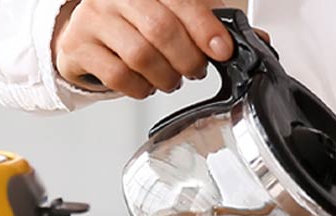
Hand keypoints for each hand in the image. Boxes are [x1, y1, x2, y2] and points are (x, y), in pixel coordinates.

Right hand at [52, 0, 232, 98]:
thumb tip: (256, 41)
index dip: (204, 27)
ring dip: (165, 77)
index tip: (221, 50)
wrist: (85, 35)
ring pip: (140, 55)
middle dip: (187, 59)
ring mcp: (93, 18)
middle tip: (195, 71)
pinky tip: (146, 84)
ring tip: (171, 79)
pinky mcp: (78, 46)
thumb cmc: (134, 23)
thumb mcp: (175, 14)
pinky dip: (140, 88)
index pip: (181, 0)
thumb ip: (210, 25)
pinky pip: (117, 75)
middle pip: (160, 29)